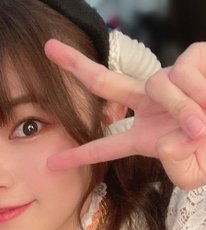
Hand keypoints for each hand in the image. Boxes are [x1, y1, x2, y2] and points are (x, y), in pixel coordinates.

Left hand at [45, 39, 205, 189]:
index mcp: (145, 136)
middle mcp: (150, 106)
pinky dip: (198, 90)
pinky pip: (184, 71)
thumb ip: (177, 166)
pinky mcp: (194, 60)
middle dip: (76, 65)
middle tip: (47, 48)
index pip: (106, 146)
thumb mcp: (196, 173)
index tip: (51, 162)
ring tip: (202, 124)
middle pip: (105, 81)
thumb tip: (165, 142)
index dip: (80, 155)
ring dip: (181, 107)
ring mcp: (170, 82)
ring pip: (157, 84)